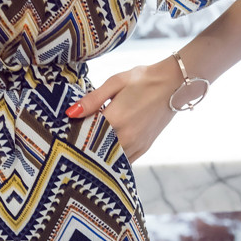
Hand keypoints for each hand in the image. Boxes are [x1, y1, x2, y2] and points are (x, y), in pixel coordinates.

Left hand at [65, 56, 181, 162]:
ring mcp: (136, 145)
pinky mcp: (144, 148)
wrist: (174, 84)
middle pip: (95, 150)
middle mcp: (126, 136)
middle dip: (83, 146)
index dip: (74, 134)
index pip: (85, 134)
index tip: (65, 132)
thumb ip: (92, 99)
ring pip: (109, 159)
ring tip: (89, 146)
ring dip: (98, 154)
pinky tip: (106, 152)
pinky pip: (124, 161)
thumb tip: (71, 113)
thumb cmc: (143, 79)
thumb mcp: (115, 82)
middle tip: (73, 141)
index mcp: (115, 119)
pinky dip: (113, 158)